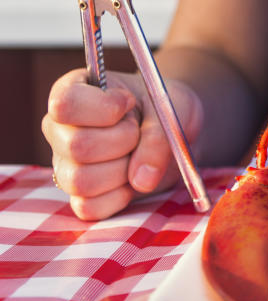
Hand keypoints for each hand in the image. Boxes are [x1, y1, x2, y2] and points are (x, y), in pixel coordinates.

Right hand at [41, 69, 202, 220]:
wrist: (175, 130)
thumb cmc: (162, 108)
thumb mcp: (167, 107)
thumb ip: (157, 136)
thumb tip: (141, 179)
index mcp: (72, 93)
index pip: (65, 104)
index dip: (104, 108)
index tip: (129, 104)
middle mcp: (60, 130)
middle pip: (78, 147)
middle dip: (123, 141)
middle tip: (138, 132)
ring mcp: (65, 165)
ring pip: (81, 180)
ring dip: (122, 171)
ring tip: (136, 156)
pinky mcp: (79, 196)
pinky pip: (90, 207)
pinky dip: (119, 197)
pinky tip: (131, 179)